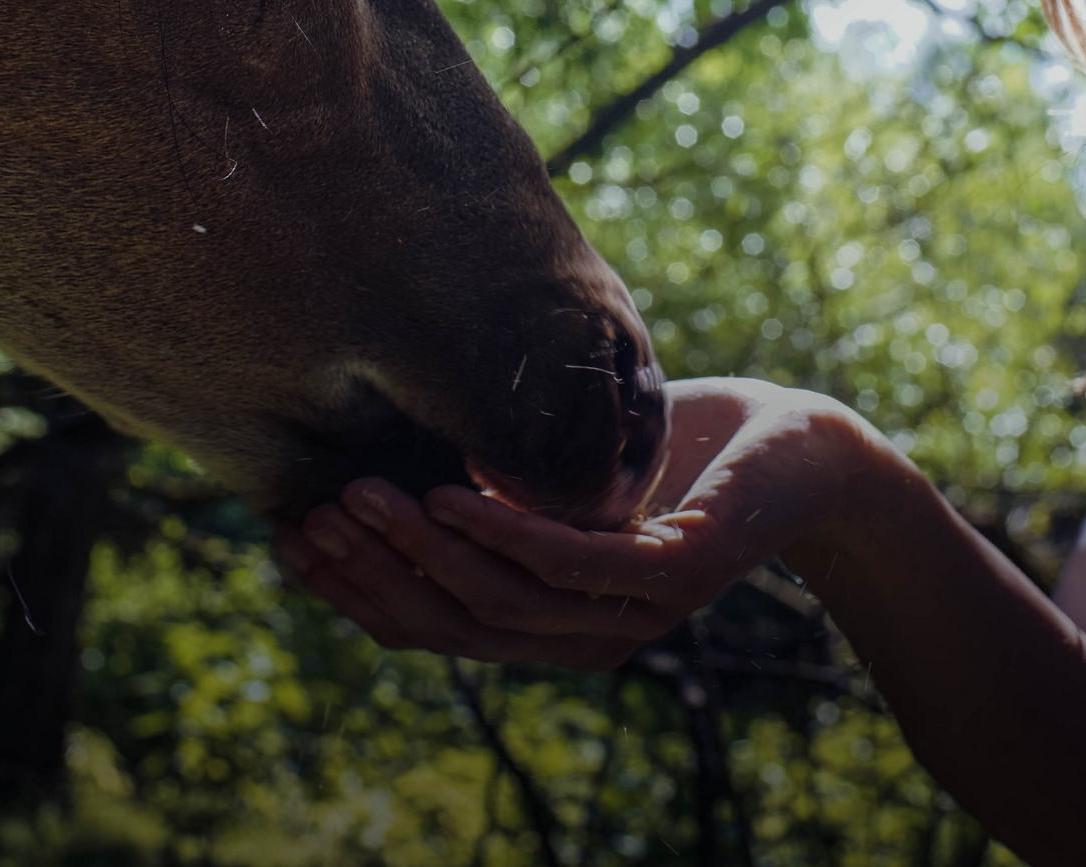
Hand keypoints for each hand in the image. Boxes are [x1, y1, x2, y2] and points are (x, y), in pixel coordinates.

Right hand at [272, 377, 883, 670]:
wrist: (799, 447)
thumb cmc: (669, 450)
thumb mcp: (554, 469)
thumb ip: (485, 490)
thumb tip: (376, 461)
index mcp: (547, 626)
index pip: (432, 627)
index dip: (355, 591)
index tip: (287, 540)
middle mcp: (584, 638)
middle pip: (454, 622)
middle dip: (373, 573)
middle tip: (310, 518)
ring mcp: (633, 614)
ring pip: (504, 599)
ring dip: (424, 548)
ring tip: (364, 495)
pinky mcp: (678, 573)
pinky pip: (573, 562)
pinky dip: (504, 530)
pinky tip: (451, 492)